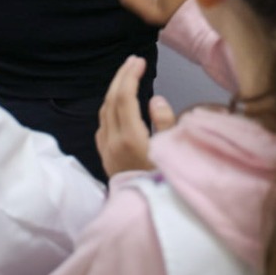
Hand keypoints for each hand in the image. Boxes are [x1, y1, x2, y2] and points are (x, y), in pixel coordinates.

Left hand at [96, 56, 175, 176]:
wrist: (146, 214)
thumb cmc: (166, 182)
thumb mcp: (173, 152)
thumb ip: (165, 123)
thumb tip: (155, 98)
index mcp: (130, 138)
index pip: (125, 98)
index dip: (131, 76)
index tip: (140, 61)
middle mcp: (112, 141)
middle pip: (111, 100)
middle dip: (121, 77)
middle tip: (133, 60)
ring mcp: (106, 149)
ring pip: (104, 111)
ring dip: (114, 90)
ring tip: (127, 76)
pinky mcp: (104, 157)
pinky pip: (102, 124)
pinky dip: (110, 107)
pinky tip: (118, 104)